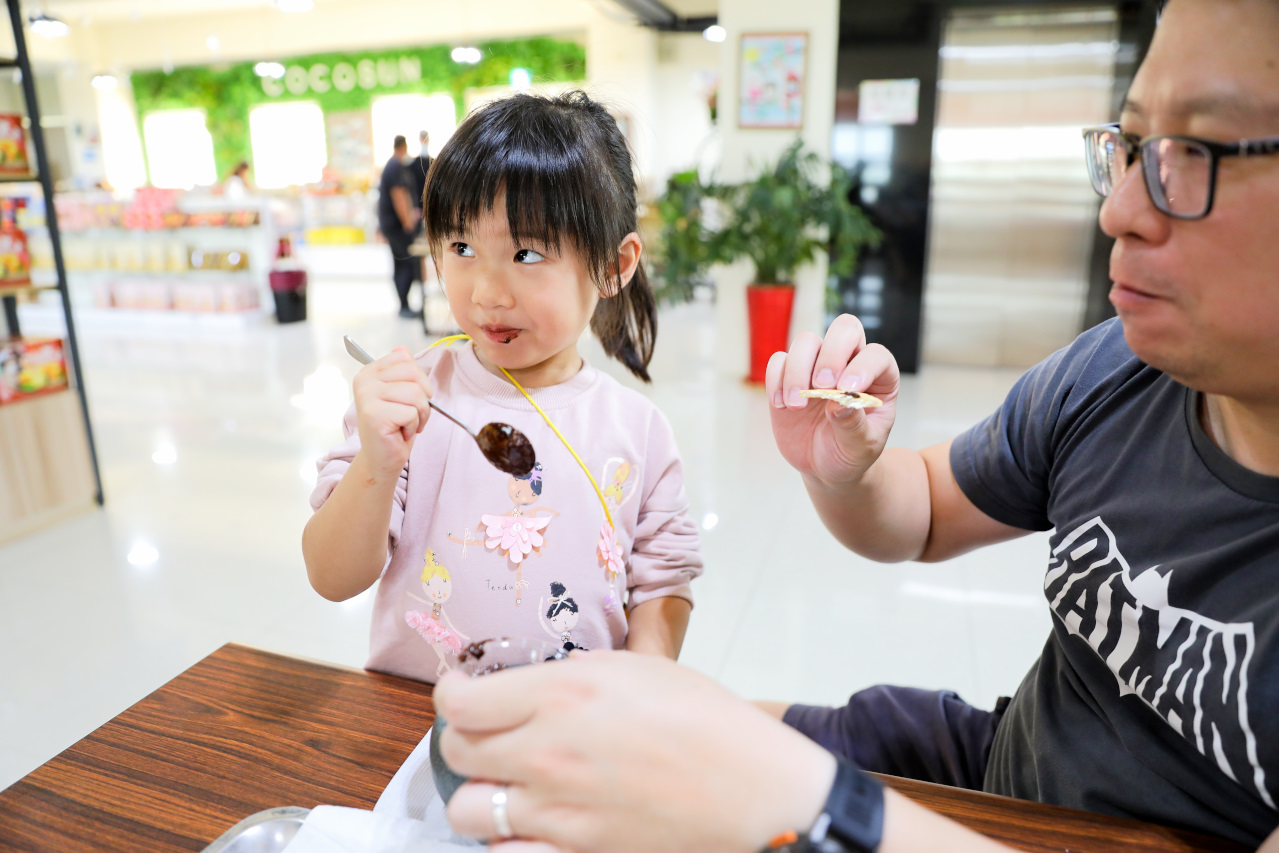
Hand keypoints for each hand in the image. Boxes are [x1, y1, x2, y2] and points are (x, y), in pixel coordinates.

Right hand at [352, 346, 432, 480]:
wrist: (382, 459)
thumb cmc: (394, 427)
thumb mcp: (400, 394)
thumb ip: (401, 371)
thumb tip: (402, 348)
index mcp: (369, 371)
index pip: (405, 357)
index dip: (419, 379)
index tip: (411, 397)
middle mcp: (364, 381)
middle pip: (414, 373)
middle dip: (424, 397)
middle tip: (412, 414)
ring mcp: (366, 397)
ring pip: (416, 394)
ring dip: (420, 414)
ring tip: (406, 424)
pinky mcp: (374, 416)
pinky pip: (411, 413)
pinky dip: (413, 426)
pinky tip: (399, 433)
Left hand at [437, 651, 835, 852]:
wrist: (756, 789)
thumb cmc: (708, 721)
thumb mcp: (637, 667)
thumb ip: (571, 674)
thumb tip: (531, 685)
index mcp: (562, 691)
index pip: (460, 702)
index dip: (453, 695)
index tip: (464, 694)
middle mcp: (547, 750)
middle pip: (455, 752)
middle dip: (464, 738)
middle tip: (487, 732)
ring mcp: (557, 810)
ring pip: (467, 809)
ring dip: (482, 792)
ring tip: (509, 781)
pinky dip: (508, 839)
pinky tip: (531, 822)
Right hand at [765, 314, 899, 489]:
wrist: (824, 467)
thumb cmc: (851, 453)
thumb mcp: (861, 448)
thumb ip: (854, 426)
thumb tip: (839, 403)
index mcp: (879, 377)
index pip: (876, 355)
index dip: (862, 366)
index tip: (847, 390)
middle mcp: (849, 363)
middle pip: (844, 329)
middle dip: (831, 354)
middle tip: (821, 386)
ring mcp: (817, 366)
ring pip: (806, 341)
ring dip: (798, 370)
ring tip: (797, 405)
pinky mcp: (789, 376)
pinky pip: (778, 360)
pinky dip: (776, 379)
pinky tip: (781, 406)